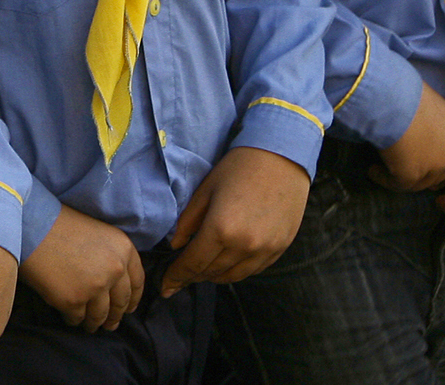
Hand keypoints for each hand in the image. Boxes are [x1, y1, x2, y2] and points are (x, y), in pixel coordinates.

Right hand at [18, 203, 142, 332]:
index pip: (137, 283)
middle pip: (120, 303)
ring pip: (100, 315)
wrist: (31, 223)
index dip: (133, 299)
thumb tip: (115, 286)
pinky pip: (77, 318)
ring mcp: (95, 286)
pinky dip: (73, 318)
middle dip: (114, 316)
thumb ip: (112, 257)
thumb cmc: (60, 225)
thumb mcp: (98, 233)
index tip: (128, 308)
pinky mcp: (74, 300)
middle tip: (109, 324)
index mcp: (123, 249)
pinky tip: (67, 314)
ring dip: (94, 323)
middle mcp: (115, 269)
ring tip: (88, 324)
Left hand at [162, 146, 309, 295]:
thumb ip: (188, 221)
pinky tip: (227, 262)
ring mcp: (265, 251)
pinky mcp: (279, 249)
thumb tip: (175, 245)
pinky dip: (236, 270)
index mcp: (221, 229)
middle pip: (211, 273)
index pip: (193, 263)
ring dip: (214, 275)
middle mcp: (244, 246)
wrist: (281, 158)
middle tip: (179, 277)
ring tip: (201, 270)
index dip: (176, 277)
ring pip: (233, 276)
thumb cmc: (238, 168)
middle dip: (192, 276)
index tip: (164, 287)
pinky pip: (253, 270)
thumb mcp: (206, 190)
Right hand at [372, 81, 444, 191]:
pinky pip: (398, 184)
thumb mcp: (429, 101)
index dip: (433, 153)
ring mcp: (436, 167)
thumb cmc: (405, 90)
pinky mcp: (413, 176)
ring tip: (379, 168)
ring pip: (420, 181)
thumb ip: (434, 119)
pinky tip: (372, 171)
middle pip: (440, 170)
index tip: (416, 151)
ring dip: (400, 177)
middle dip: (421, 169)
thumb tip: (420, 125)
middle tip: (401, 163)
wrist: (388, 97)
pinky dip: (384, 179)